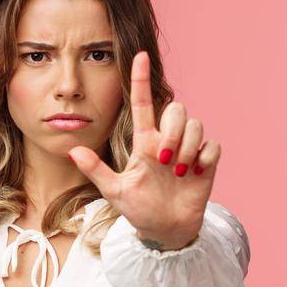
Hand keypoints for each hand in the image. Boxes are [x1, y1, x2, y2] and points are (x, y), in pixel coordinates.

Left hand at [66, 50, 222, 250]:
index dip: (140, 79)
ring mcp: (188, 150)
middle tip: (164, 159)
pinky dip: (204, 158)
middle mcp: (167, 140)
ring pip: (196, 124)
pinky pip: (213, 145)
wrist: (165, 230)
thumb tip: (73, 151)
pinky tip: (194, 173)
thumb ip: (96, 170)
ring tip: (178, 170)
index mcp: (144, 141)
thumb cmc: (140, 209)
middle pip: (177, 110)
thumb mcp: (115, 191)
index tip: (140, 56)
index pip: (142, 102)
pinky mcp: (206, 163)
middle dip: (172, 131)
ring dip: (186, 146)